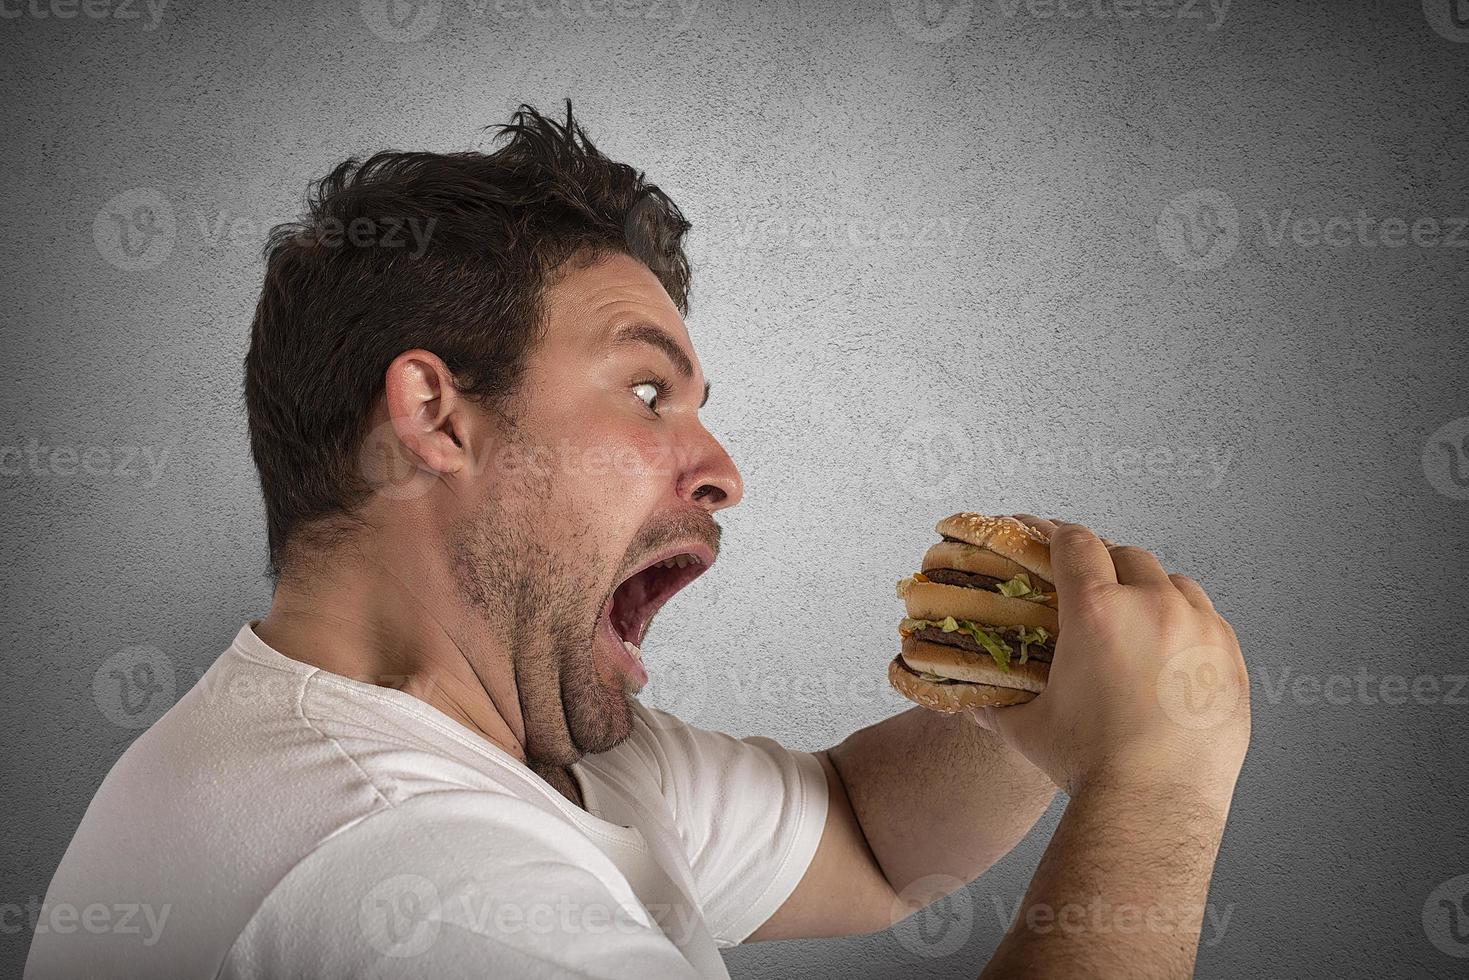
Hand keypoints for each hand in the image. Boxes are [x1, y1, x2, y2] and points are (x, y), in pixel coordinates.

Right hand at [970, 516, 1249, 810]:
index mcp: (1095, 610)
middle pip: (1126, 555)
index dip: (1056, 536)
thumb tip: (963, 701)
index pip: (1074, 541)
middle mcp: (1152, 606)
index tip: (1049, 541)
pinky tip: (1171, 651)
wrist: (1155, 804)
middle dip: (1103, 565)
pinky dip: (1188, 624)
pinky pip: (1209, 619)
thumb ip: (994, 702)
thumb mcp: (1027, 726)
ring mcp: (1199, 629)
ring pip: (1173, 583)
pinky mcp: (1230, 657)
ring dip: (1151, 590)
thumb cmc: (1087, 765)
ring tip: (1136, 618)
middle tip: (1089, 587)